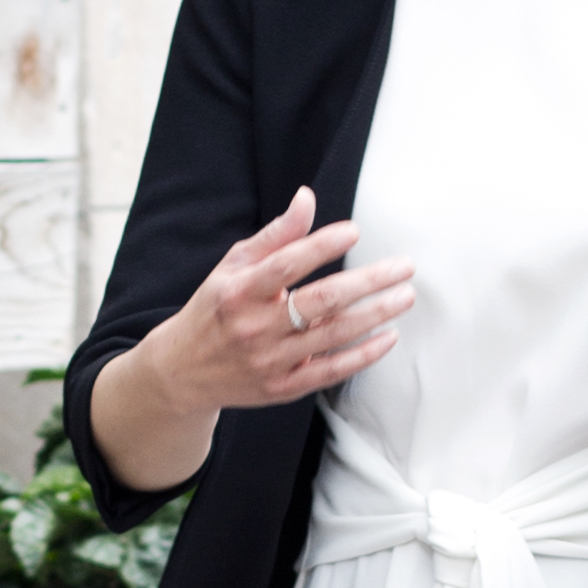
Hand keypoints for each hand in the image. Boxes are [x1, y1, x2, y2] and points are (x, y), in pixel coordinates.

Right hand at [86, 186, 414, 492]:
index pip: (286, 265)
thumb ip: (276, 236)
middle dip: (368, 282)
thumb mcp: (234, 266)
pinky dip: (363, 355)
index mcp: (238, 292)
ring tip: (404, 296)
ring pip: (333, 336)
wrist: (183, 370)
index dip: (322, 246)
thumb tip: (307, 199)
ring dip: (376, 315)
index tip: (355, 232)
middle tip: (403, 267)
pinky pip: (331, 371)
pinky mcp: (282, 388)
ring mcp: (269, 361)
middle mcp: (253, 328)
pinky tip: (388, 337)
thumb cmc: (216, 308)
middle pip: (320, 302)